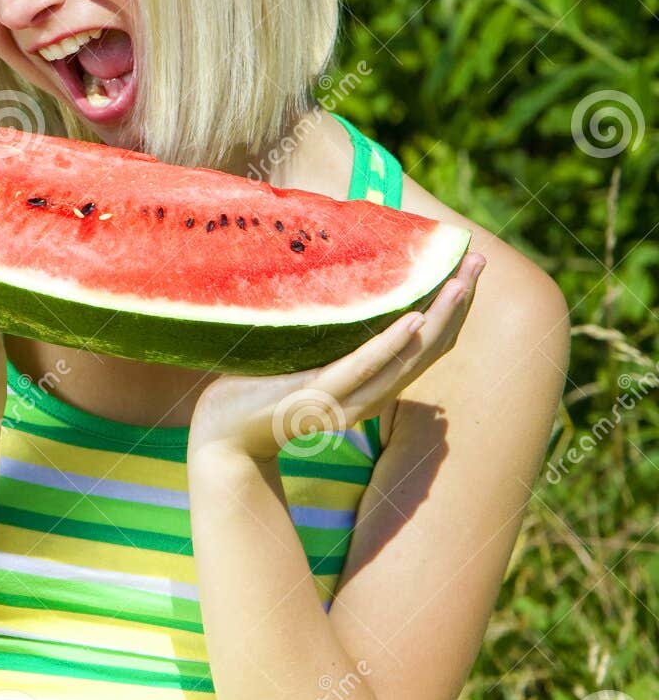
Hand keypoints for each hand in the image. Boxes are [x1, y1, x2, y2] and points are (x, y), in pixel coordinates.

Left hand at [188, 251, 487, 461]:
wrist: (221, 438)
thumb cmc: (258, 391)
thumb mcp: (303, 358)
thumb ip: (329, 336)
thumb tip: (343, 287)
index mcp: (367, 387)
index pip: (424, 347)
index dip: (452, 312)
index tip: (469, 270)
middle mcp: (366, 397)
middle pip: (426, 349)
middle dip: (456, 305)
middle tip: (478, 262)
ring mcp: (343, 400)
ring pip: (403, 359)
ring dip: (435, 319)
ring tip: (459, 284)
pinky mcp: (314, 397)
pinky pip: (359, 368)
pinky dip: (388, 346)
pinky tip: (411, 320)